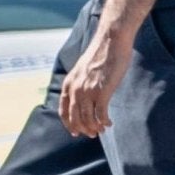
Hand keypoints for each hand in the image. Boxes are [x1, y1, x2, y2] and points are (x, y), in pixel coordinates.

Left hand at [58, 24, 133, 138]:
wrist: (111, 40)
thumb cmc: (101, 53)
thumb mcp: (82, 69)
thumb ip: (80, 82)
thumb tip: (84, 96)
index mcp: (69, 83)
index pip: (63, 111)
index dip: (69, 124)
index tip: (75, 132)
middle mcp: (75, 89)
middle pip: (75, 118)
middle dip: (83, 129)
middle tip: (92, 134)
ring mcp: (88, 91)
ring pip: (88, 119)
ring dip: (94, 128)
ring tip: (102, 129)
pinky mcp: (102, 91)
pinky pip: (101, 115)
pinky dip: (104, 122)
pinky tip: (109, 123)